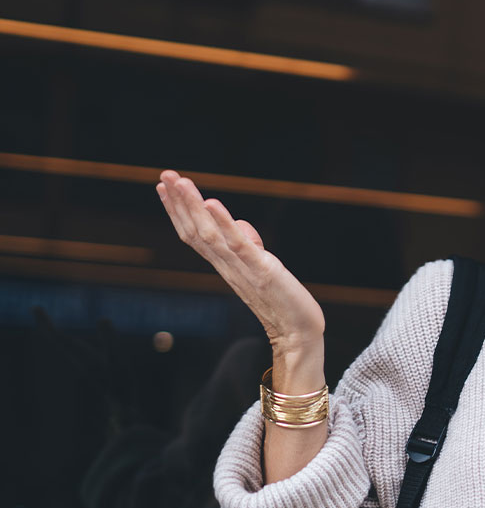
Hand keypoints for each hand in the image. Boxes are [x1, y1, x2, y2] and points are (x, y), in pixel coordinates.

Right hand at [155, 170, 324, 351]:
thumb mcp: (262, 267)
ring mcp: (242, 268)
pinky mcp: (261, 271)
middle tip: (164, 175)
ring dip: (193, 207)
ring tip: (180, 182)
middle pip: (195, 231)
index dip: (178, 211)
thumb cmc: (282, 300)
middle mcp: (227, 266)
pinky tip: (212, 203)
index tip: (164, 186)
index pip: (195, 234)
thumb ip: (249, 247)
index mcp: (226, 264)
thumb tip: (239, 225)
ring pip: (209, 235)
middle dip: (178, 202)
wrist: (298, 332)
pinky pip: (238, 245)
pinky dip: (224, 223)